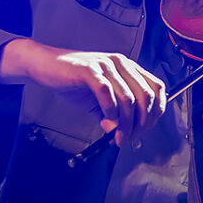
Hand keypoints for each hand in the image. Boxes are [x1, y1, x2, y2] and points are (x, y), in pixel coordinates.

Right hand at [0, 39, 165, 146]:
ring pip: (127, 98)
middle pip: (145, 96)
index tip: (146, 130)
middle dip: (141, 123)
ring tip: (118, 137)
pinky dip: (110, 110)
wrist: (45, 66)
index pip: (157, 88)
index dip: (156, 111)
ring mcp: (106, 65)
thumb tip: (119, 132)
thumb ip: (111, 115)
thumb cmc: (73, 81)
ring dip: (126, 123)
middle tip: (130, 138)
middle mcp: (121, 64)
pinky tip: (106, 120)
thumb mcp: (98, 100)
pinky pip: (107, 92)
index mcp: (129, 68)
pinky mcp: (89, 70)